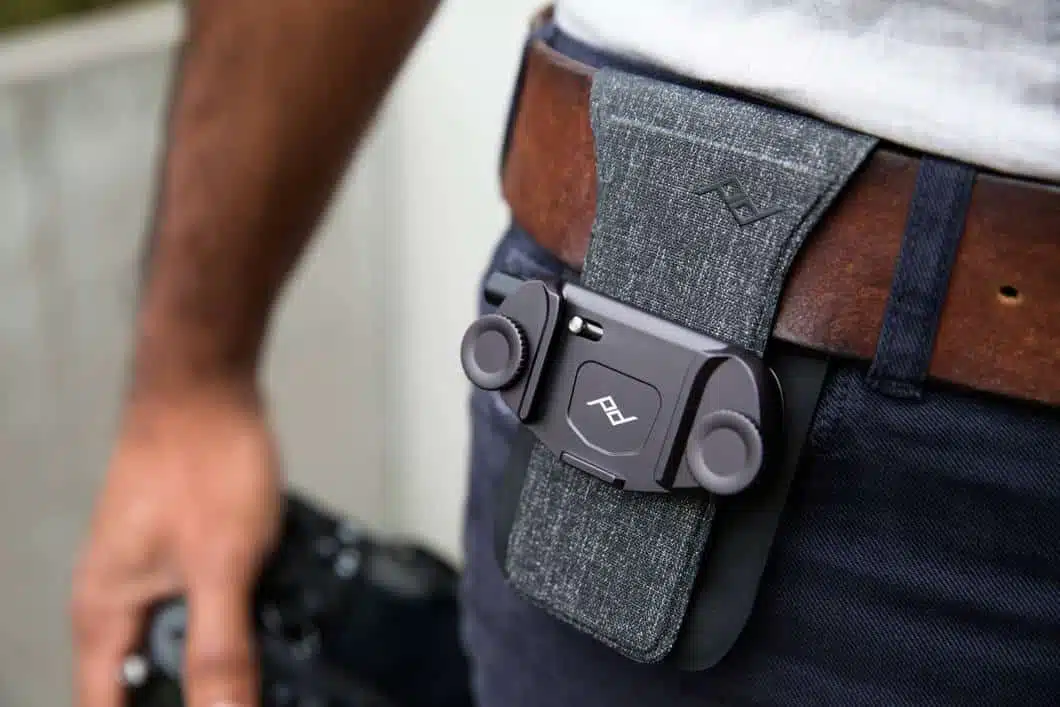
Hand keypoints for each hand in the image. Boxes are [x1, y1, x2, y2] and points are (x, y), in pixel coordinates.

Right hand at [71, 382, 283, 706]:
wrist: (208, 386)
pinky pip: (199, 603)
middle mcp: (117, 599)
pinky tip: (267, 611)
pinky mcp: (178, 549)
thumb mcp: (222, 568)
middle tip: (244, 689)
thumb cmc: (202, 458)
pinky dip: (230, 616)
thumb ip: (220, 652)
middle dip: (192, 695)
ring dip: (216, 658)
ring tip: (262, 659)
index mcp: (107, 616)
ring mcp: (147, 571)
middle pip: (143, 685)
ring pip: (176, 643)